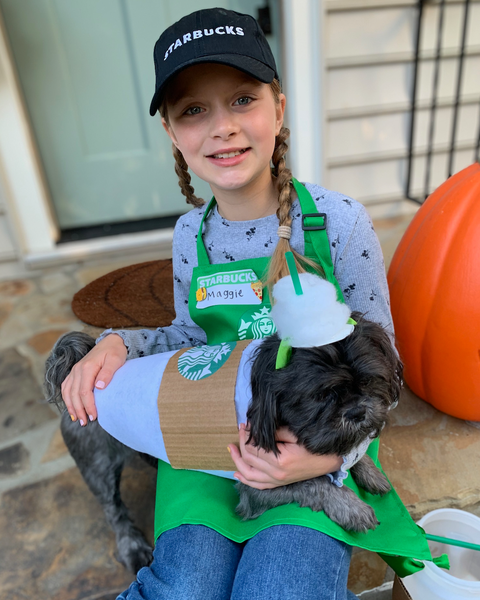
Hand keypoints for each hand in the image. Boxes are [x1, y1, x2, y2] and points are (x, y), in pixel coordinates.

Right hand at [61, 334, 126, 425]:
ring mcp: (74, 371)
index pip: (84, 391)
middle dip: (79, 410)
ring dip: (71, 407)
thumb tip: (99, 387)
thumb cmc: (115, 351)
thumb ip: (107, 373)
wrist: (110, 341)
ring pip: (67, 392)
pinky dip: (67, 399)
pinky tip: (72, 408)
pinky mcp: (74, 373)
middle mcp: (77, 370)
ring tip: (77, 419)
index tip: (94, 417)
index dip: (88, 406)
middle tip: (85, 423)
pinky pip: (66, 387)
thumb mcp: (115, 360)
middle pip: (74, 394)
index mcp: (87, 367)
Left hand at [228, 424, 342, 489]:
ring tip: (231, 449)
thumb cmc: (313, 445)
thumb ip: (275, 432)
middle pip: (249, 459)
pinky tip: (237, 474)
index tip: (245, 424)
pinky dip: (246, 480)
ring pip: (249, 475)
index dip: (246, 435)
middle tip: (241, 430)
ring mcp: (277, 481)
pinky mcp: (278, 484)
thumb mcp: (294, 435)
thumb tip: (255, 428)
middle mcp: (276, 474)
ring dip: (237, 462)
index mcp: (280, 461)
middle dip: (241, 443)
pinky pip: (257, 485)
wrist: (328, 461)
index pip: (253, 448)